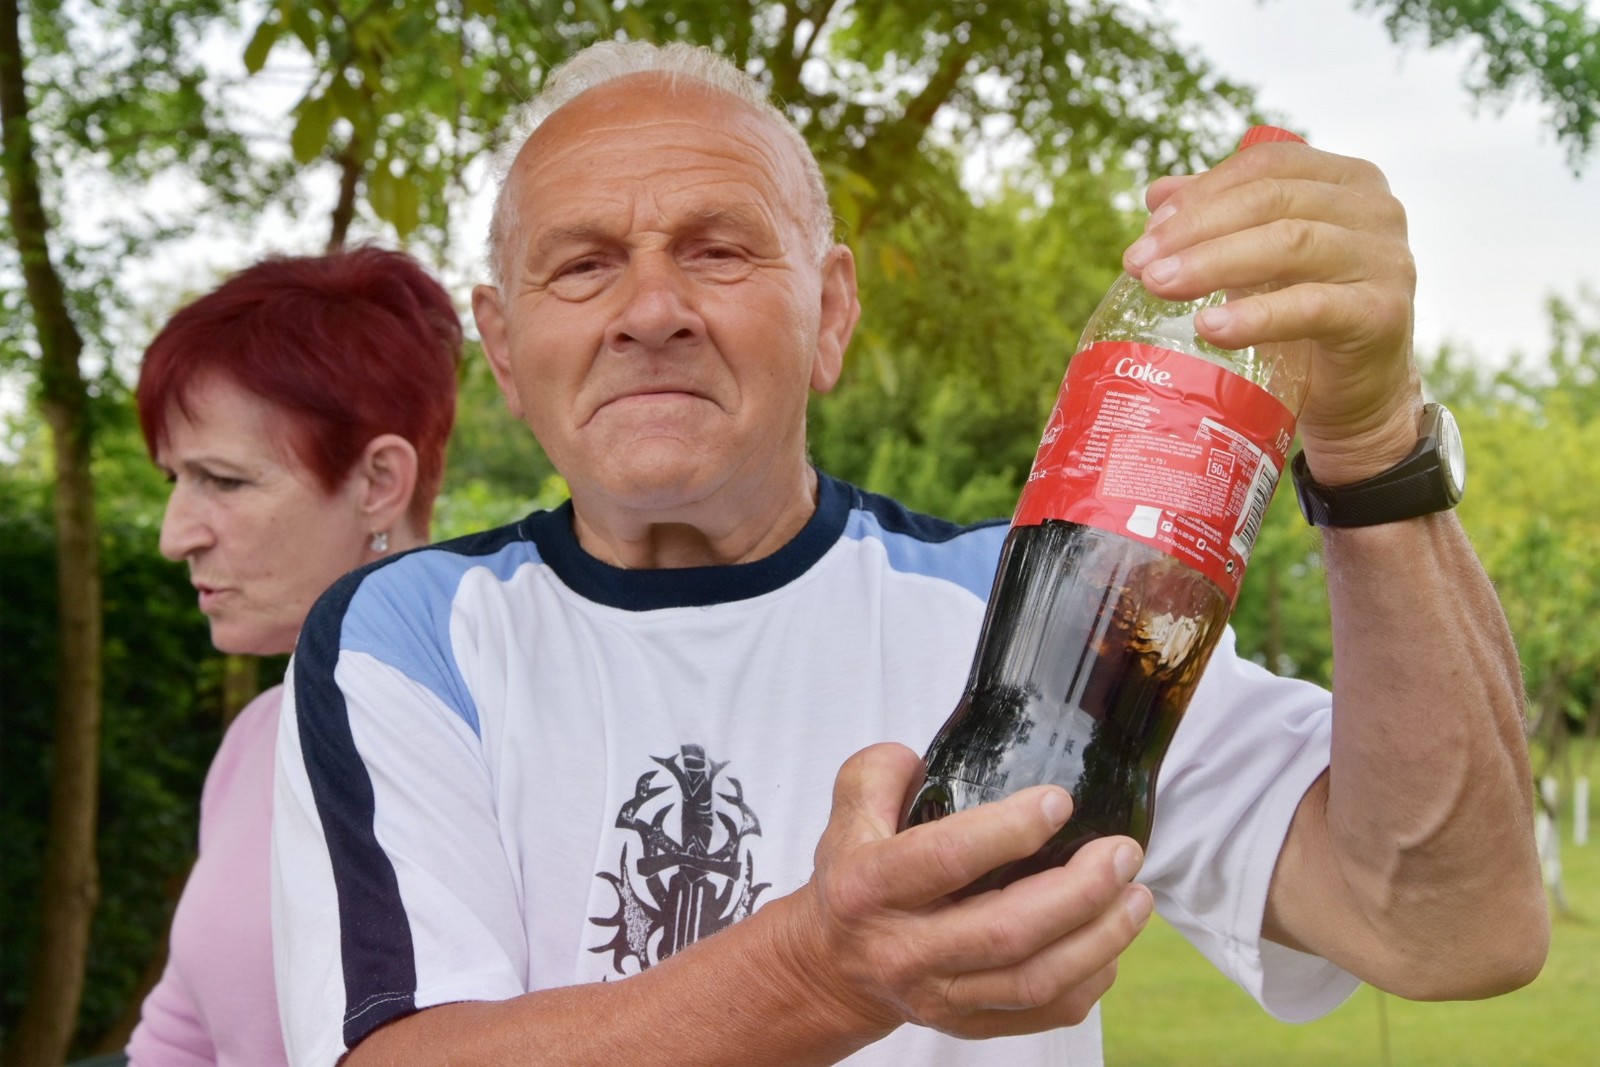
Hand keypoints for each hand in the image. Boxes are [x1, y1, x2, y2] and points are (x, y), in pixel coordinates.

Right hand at [782, 744, 1152, 1039]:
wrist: (835, 968)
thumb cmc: (854, 877)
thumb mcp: (846, 812)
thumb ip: (878, 774)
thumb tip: (922, 758)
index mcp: (871, 887)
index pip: (944, 859)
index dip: (1007, 831)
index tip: (1060, 802)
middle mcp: (904, 949)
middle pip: (1006, 932)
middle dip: (1079, 892)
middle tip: (1122, 853)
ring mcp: (940, 996)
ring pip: (1034, 981)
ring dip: (1099, 938)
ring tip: (1137, 896)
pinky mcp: (969, 1025)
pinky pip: (1044, 1013)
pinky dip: (1090, 979)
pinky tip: (1111, 940)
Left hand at [1124, 140, 1422, 483]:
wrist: (1357, 395)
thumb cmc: (1308, 318)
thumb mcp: (1263, 261)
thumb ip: (1220, 219)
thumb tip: (1156, 193)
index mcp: (1347, 180)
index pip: (1266, 165)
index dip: (1202, 191)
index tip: (1149, 229)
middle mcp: (1375, 210)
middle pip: (1271, 200)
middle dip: (1194, 229)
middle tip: (1139, 263)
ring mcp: (1385, 260)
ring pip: (1288, 243)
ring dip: (1213, 263)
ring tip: (1158, 286)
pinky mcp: (1381, 315)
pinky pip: (1310, 306)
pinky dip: (1254, 316)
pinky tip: (1209, 328)